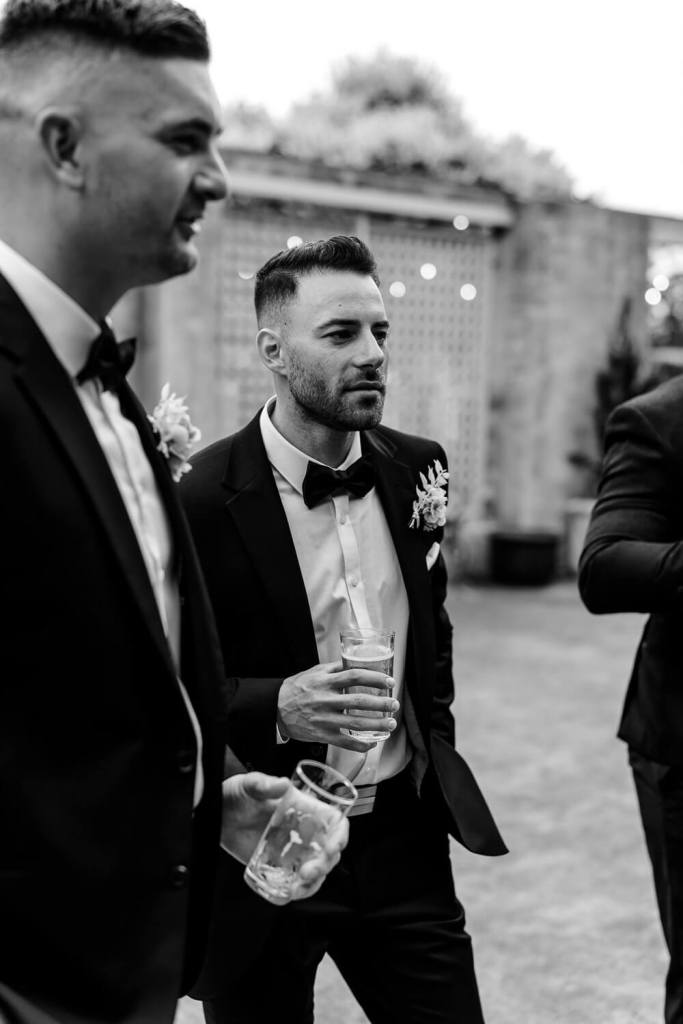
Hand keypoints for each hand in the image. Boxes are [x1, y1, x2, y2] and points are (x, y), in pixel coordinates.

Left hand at [220, 772, 348, 898]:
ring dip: (314, 882)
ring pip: (317, 870)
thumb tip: (282, 784)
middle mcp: (304, 831)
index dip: (340, 835)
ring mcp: (293, 850)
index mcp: (305, 809)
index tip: (333, 847)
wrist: (217, 814)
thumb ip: (263, 784)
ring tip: (299, 886)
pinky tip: (291, 892)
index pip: (334, 822)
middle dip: (325, 865)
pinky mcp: (279, 866)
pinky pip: (298, 882)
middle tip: (308, 871)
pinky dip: (300, 890)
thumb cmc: (237, 794)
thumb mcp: (249, 785)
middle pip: (329, 851)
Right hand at [277, 660, 398, 750]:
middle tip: (394, 704)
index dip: (375, 678)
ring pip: (356, 723)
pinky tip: (373, 743)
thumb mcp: (314, 672)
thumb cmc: (297, 688)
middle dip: (381, 703)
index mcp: (325, 681)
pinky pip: (345, 741)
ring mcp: (324, 718)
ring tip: (391, 724)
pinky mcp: (322, 734)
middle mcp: (326, 699)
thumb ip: (335, 668)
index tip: (389, 681)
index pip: (355, 676)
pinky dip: (361, 744)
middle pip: (359, 700)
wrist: (275, 707)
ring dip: (377, 724)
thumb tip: (356, 662)